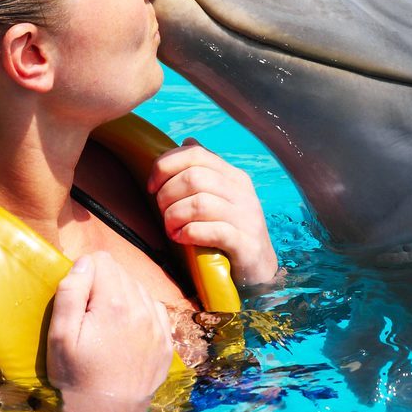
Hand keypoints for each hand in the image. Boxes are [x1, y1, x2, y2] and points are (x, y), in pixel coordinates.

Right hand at [45, 252, 173, 411]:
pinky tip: (124, 332)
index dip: (84, 275)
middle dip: (102, 285)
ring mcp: (159, 328)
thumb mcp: (60, 337)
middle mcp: (144, 311)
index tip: (77, 300)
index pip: (101, 260)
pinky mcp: (166, 345)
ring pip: (139, 290)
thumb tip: (84, 262)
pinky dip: (139, 314)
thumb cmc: (76, 379)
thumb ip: (70, 292)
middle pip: (121, 273)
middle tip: (87, 317)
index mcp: (116, 305)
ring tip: (104, 327)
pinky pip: (154, 311)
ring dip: (121, 298)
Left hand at [147, 139, 279, 286]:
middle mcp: (243, 192)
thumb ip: (204, 171)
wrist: (259, 270)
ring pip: (199, 203)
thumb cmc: (230, 232)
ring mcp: (247, 218)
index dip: (165, 166)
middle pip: (194, 177)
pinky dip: (189, 233)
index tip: (151, 187)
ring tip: (170, 228)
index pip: (196, 154)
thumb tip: (187, 141)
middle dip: (167, 195)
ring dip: (174, 216)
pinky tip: (181, 239)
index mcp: (234, 176)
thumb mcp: (220, 197)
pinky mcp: (246, 244)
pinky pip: (212, 231)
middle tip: (162, 213)